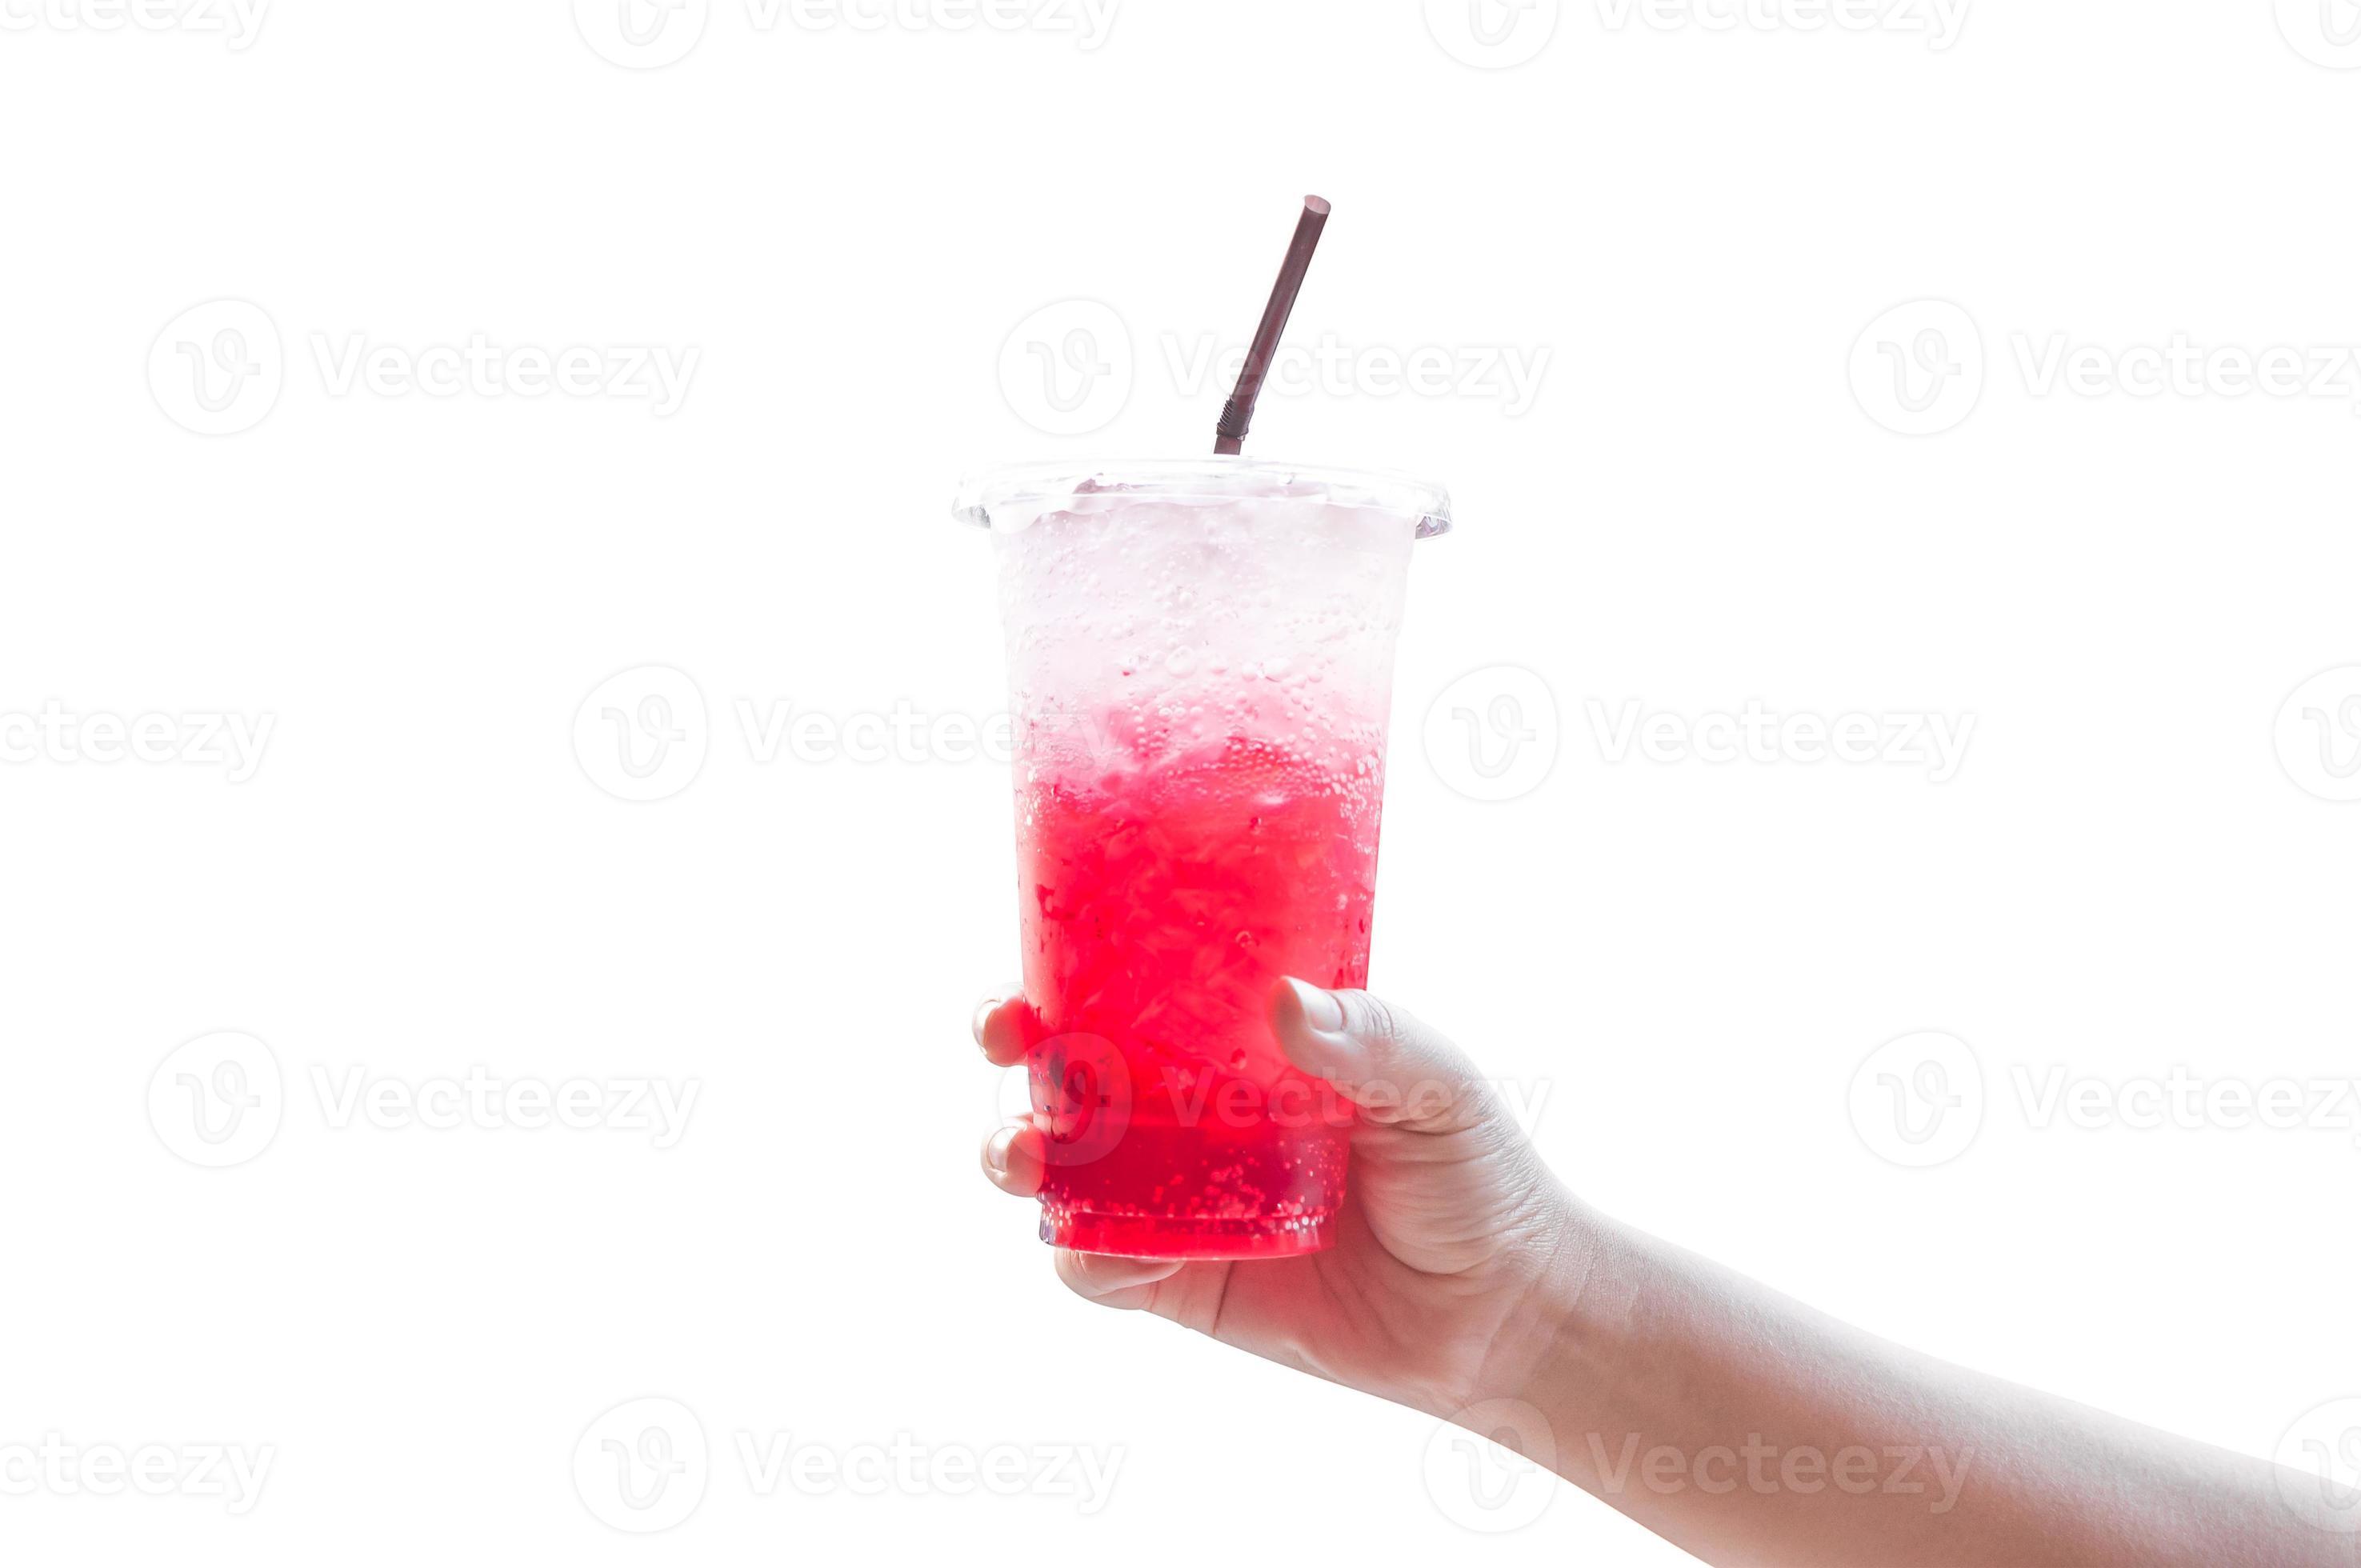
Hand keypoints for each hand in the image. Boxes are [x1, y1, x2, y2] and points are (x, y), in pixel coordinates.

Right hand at [973, 977, 1590, 1418]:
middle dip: (1013, 1042)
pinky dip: (1085, 1257)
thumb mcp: (1437, 1085)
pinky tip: (1107, 1250)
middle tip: (1007, 1035)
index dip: (1066, 963)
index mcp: (1240, 1040)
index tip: (1035, 958)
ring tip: (1025, 1157)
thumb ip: (1371, 1038)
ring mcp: (1180, 1196)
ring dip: (1017, 1150)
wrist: (1503, 1315)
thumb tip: (1284, 1001)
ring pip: (1061, 1165)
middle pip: (1068, 1063)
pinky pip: (1102, 1268)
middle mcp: (1193, 1109)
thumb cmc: (1477, 1175)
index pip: (1136, 983)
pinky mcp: (1184, 1281)